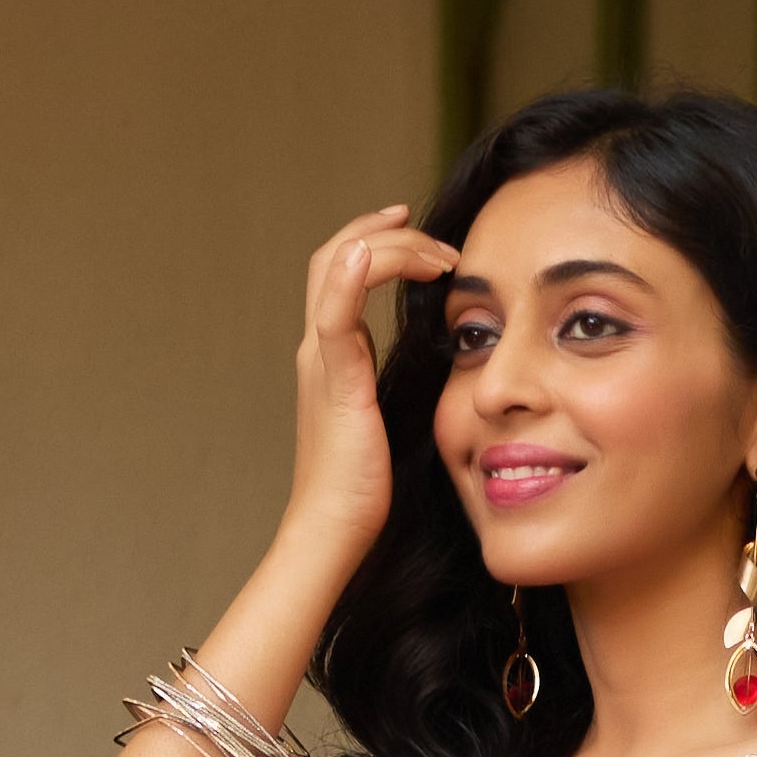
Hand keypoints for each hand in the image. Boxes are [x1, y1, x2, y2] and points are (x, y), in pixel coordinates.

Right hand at [283, 204, 461, 593]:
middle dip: (381, 230)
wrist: (333, 529)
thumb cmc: (364, 488)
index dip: (377, 242)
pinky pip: (334, 312)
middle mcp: (318, 349)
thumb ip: (398, 380)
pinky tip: (379, 253)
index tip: (418, 235)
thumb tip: (438, 359)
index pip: (343, 272)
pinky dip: (352, 273)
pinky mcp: (334, 381)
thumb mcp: (388, 417)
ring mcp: (320, 361)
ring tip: (438, 255)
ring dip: (389, 247)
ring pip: (337, 268)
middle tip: (426, 228)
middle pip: (333, 255)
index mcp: (331, 355)